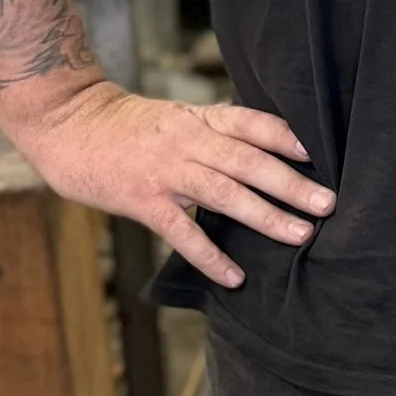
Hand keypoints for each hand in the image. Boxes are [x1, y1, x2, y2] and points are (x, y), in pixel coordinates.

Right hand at [0, 76, 334, 290]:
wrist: (67, 124)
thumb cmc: (127, 127)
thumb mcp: (177, 118)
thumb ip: (216, 133)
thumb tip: (265, 155)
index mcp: (199, 119)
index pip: (252, 123)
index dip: (287, 137)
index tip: (322, 154)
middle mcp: (188, 142)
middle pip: (249, 161)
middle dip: (292, 184)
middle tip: (328, 204)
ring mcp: (166, 172)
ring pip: (225, 193)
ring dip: (266, 216)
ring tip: (300, 235)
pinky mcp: (143, 200)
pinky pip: (183, 232)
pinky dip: (211, 255)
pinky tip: (235, 277)